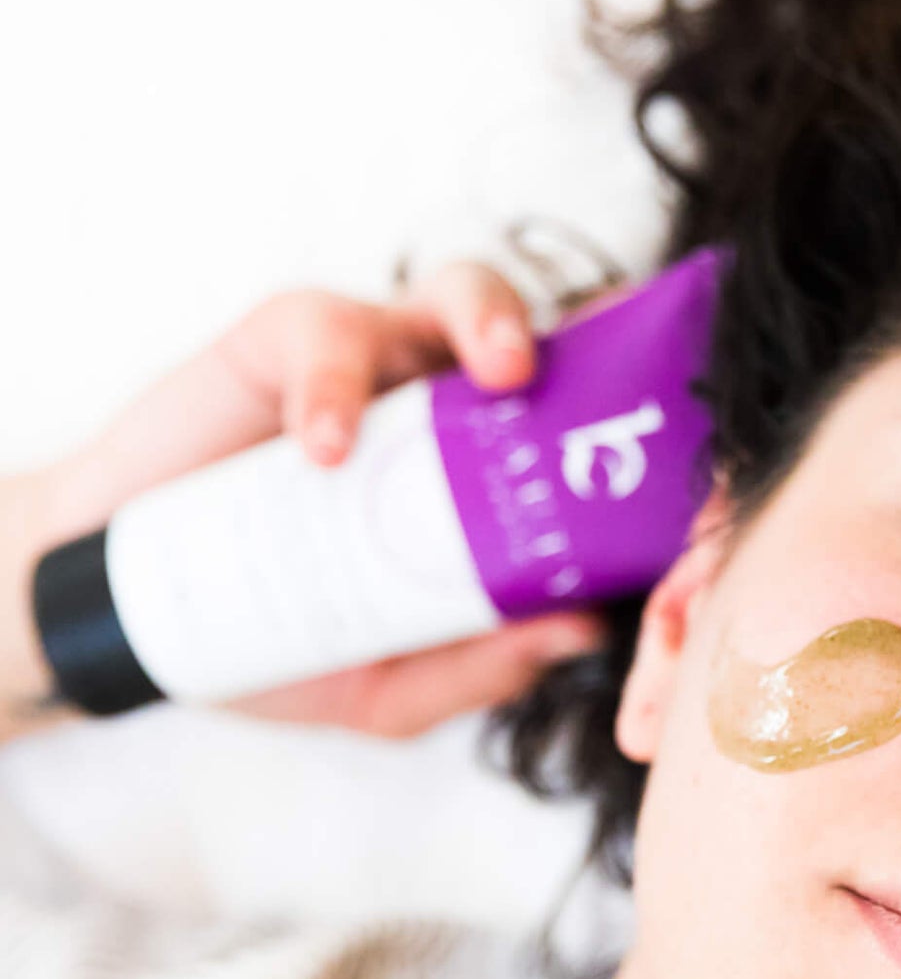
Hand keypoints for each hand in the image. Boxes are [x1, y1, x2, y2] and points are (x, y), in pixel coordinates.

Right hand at [19, 262, 608, 739]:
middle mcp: (450, 407)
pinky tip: (326, 447)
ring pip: (455, 294)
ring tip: (495, 376)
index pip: (582, 429)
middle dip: (587, 350)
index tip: (686, 442)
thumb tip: (586, 633)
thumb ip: (479, 663)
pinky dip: (333, 382)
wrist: (138, 618)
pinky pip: (324, 330)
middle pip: (546, 343)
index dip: (635, 421)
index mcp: (492, 477)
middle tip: (616, 403)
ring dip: (489, 320)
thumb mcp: (389, 685)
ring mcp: (376, 365)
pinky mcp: (282, 343)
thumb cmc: (284, 639)